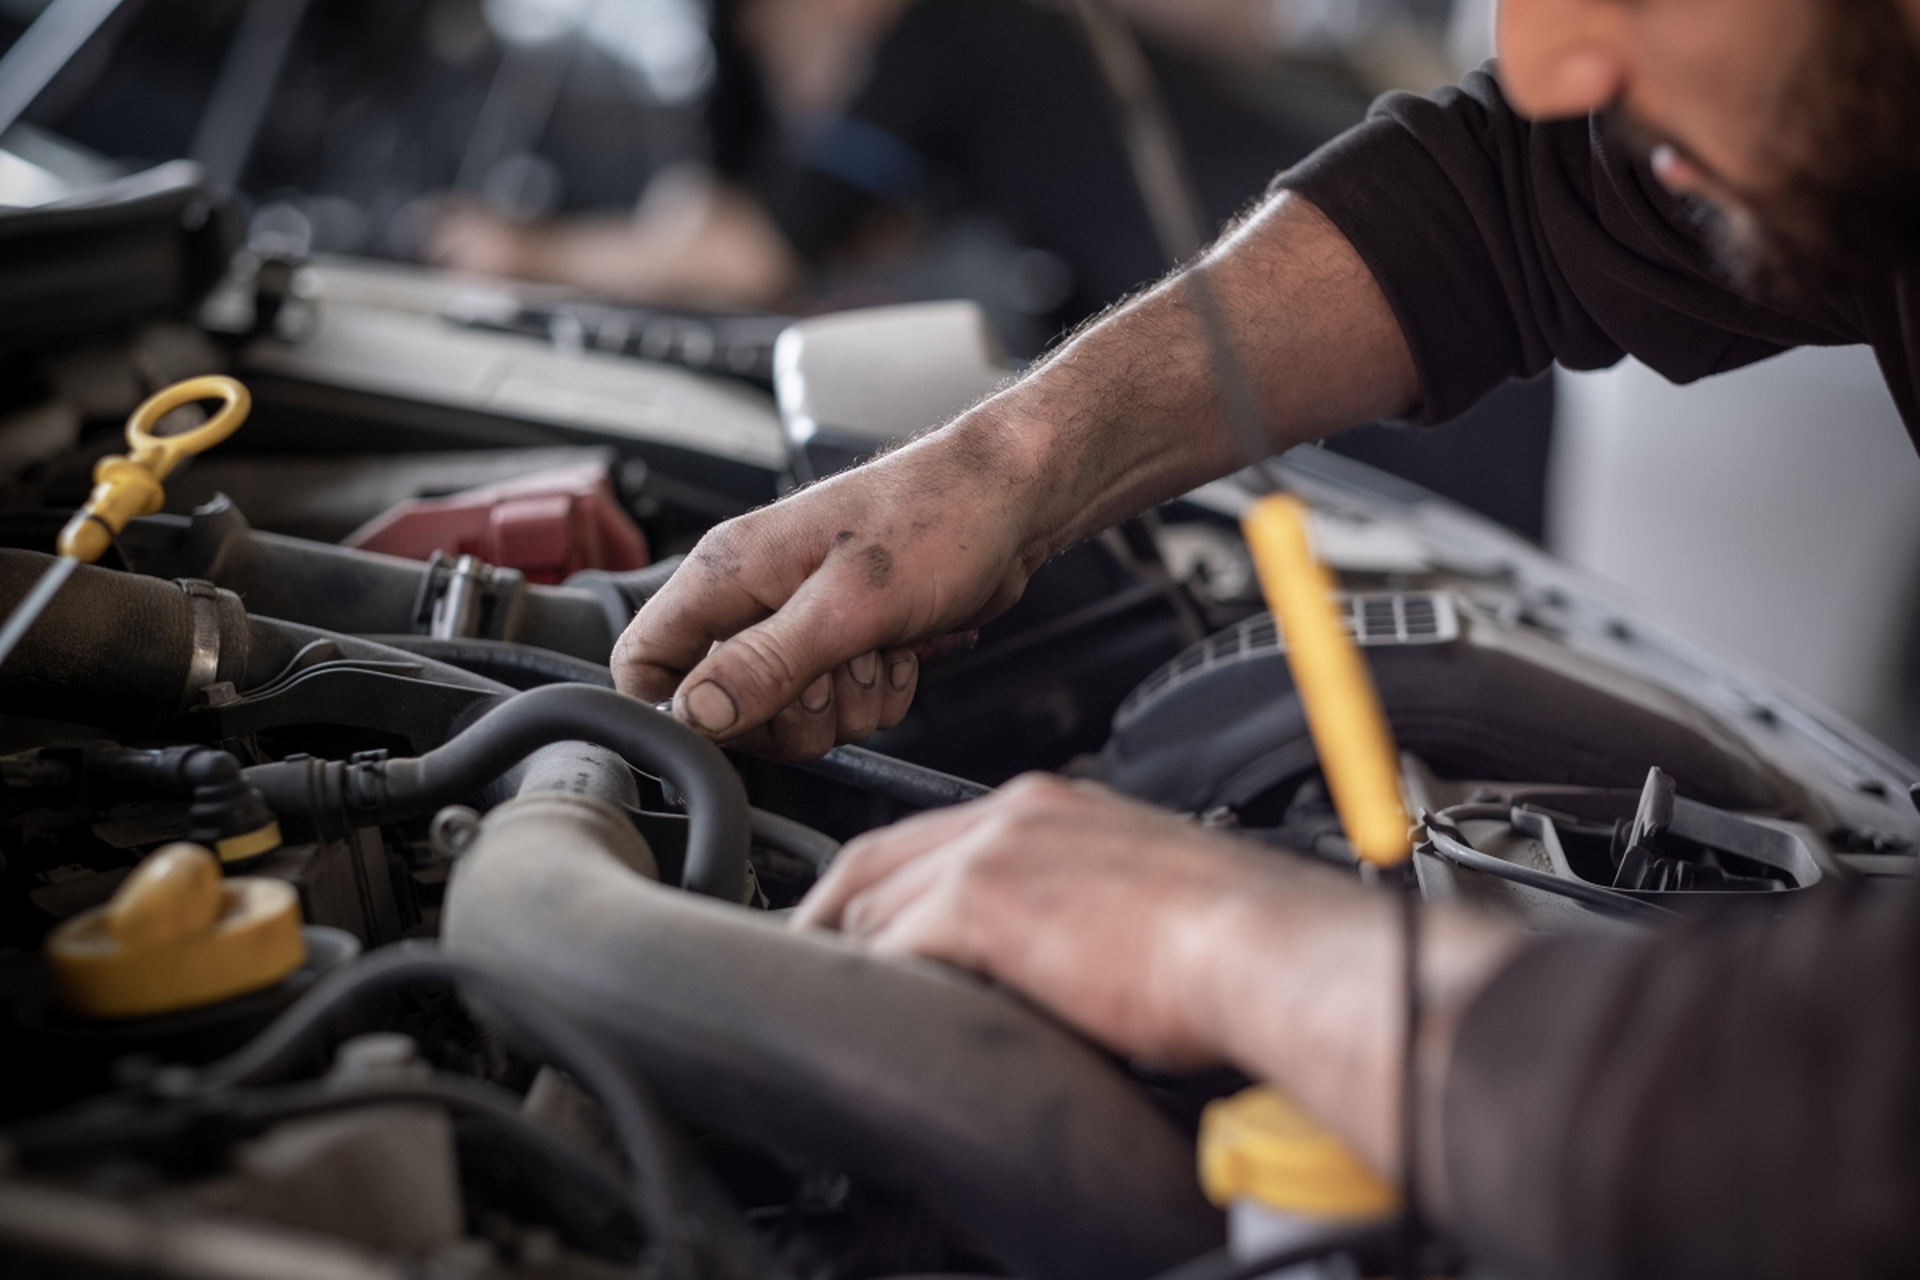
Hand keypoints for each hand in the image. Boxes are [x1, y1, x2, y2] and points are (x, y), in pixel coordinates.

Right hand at [611, 423, 1045, 757]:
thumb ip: (765, 662)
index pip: (644, 660)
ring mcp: (801, 620)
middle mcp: (754, 595)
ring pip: (790, 716)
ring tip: (878, 648)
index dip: (672, 709)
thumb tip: (696, 713)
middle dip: (789, 713)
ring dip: (845, 704)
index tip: (733, 723)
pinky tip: (900, 651)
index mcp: (727, 571)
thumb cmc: (938, 517)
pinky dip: (878, 695)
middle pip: (724, 707)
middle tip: (836, 670)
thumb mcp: (848, 604)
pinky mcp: (847, 640)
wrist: (1012, 500)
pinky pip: (841, 707)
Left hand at [792, 773, 1272, 1064]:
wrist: (1263, 944)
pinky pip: (889, 943)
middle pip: (882, 856)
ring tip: (827, 991)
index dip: (885, 881)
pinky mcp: (980, 905)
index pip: (935, 834)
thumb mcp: (1147, 893)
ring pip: (874, 898)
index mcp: (1054, 807)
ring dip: (843, 948)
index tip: (866, 916)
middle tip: (813, 954)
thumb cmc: (1236, 933)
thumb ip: (1086, 902)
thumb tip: (1069, 950)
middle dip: (837, 908)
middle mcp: (1015, 815)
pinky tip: (862, 1009)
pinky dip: (867, 977)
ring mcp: (992, 854)